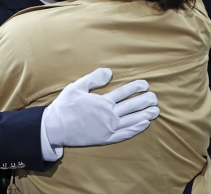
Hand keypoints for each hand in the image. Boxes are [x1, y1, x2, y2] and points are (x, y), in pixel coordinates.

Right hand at [42, 68, 159, 147]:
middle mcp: (108, 115)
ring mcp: (108, 128)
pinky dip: (135, 129)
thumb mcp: (76, 87)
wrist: (55, 128)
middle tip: (155, 98)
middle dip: (145, 101)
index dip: (136, 87)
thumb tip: (109, 71)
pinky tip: (144, 125)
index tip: (145, 84)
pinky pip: (124, 134)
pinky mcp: (105, 139)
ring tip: (155, 111)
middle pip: (131, 106)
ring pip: (131, 120)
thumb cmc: (64, 106)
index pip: (123, 93)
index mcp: (102, 102)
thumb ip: (93, 79)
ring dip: (145, 115)